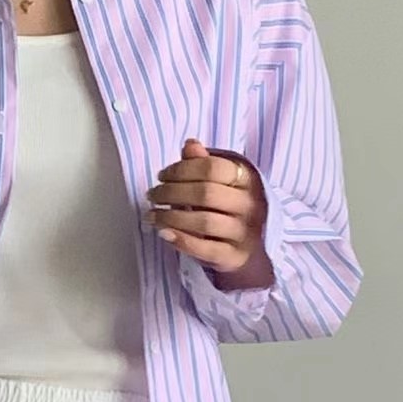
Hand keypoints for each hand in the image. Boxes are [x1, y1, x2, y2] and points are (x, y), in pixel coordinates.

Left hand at [145, 138, 272, 283]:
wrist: (251, 246)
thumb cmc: (229, 208)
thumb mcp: (221, 182)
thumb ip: (204, 164)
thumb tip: (190, 144)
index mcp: (247, 179)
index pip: (212, 167)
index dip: (181, 169)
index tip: (162, 176)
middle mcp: (250, 205)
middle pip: (206, 193)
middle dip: (171, 192)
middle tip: (152, 195)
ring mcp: (244, 232)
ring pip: (204, 222)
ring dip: (171, 217)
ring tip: (151, 215)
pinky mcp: (235, 256)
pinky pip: (206, 249)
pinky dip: (182, 241)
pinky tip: (164, 233)